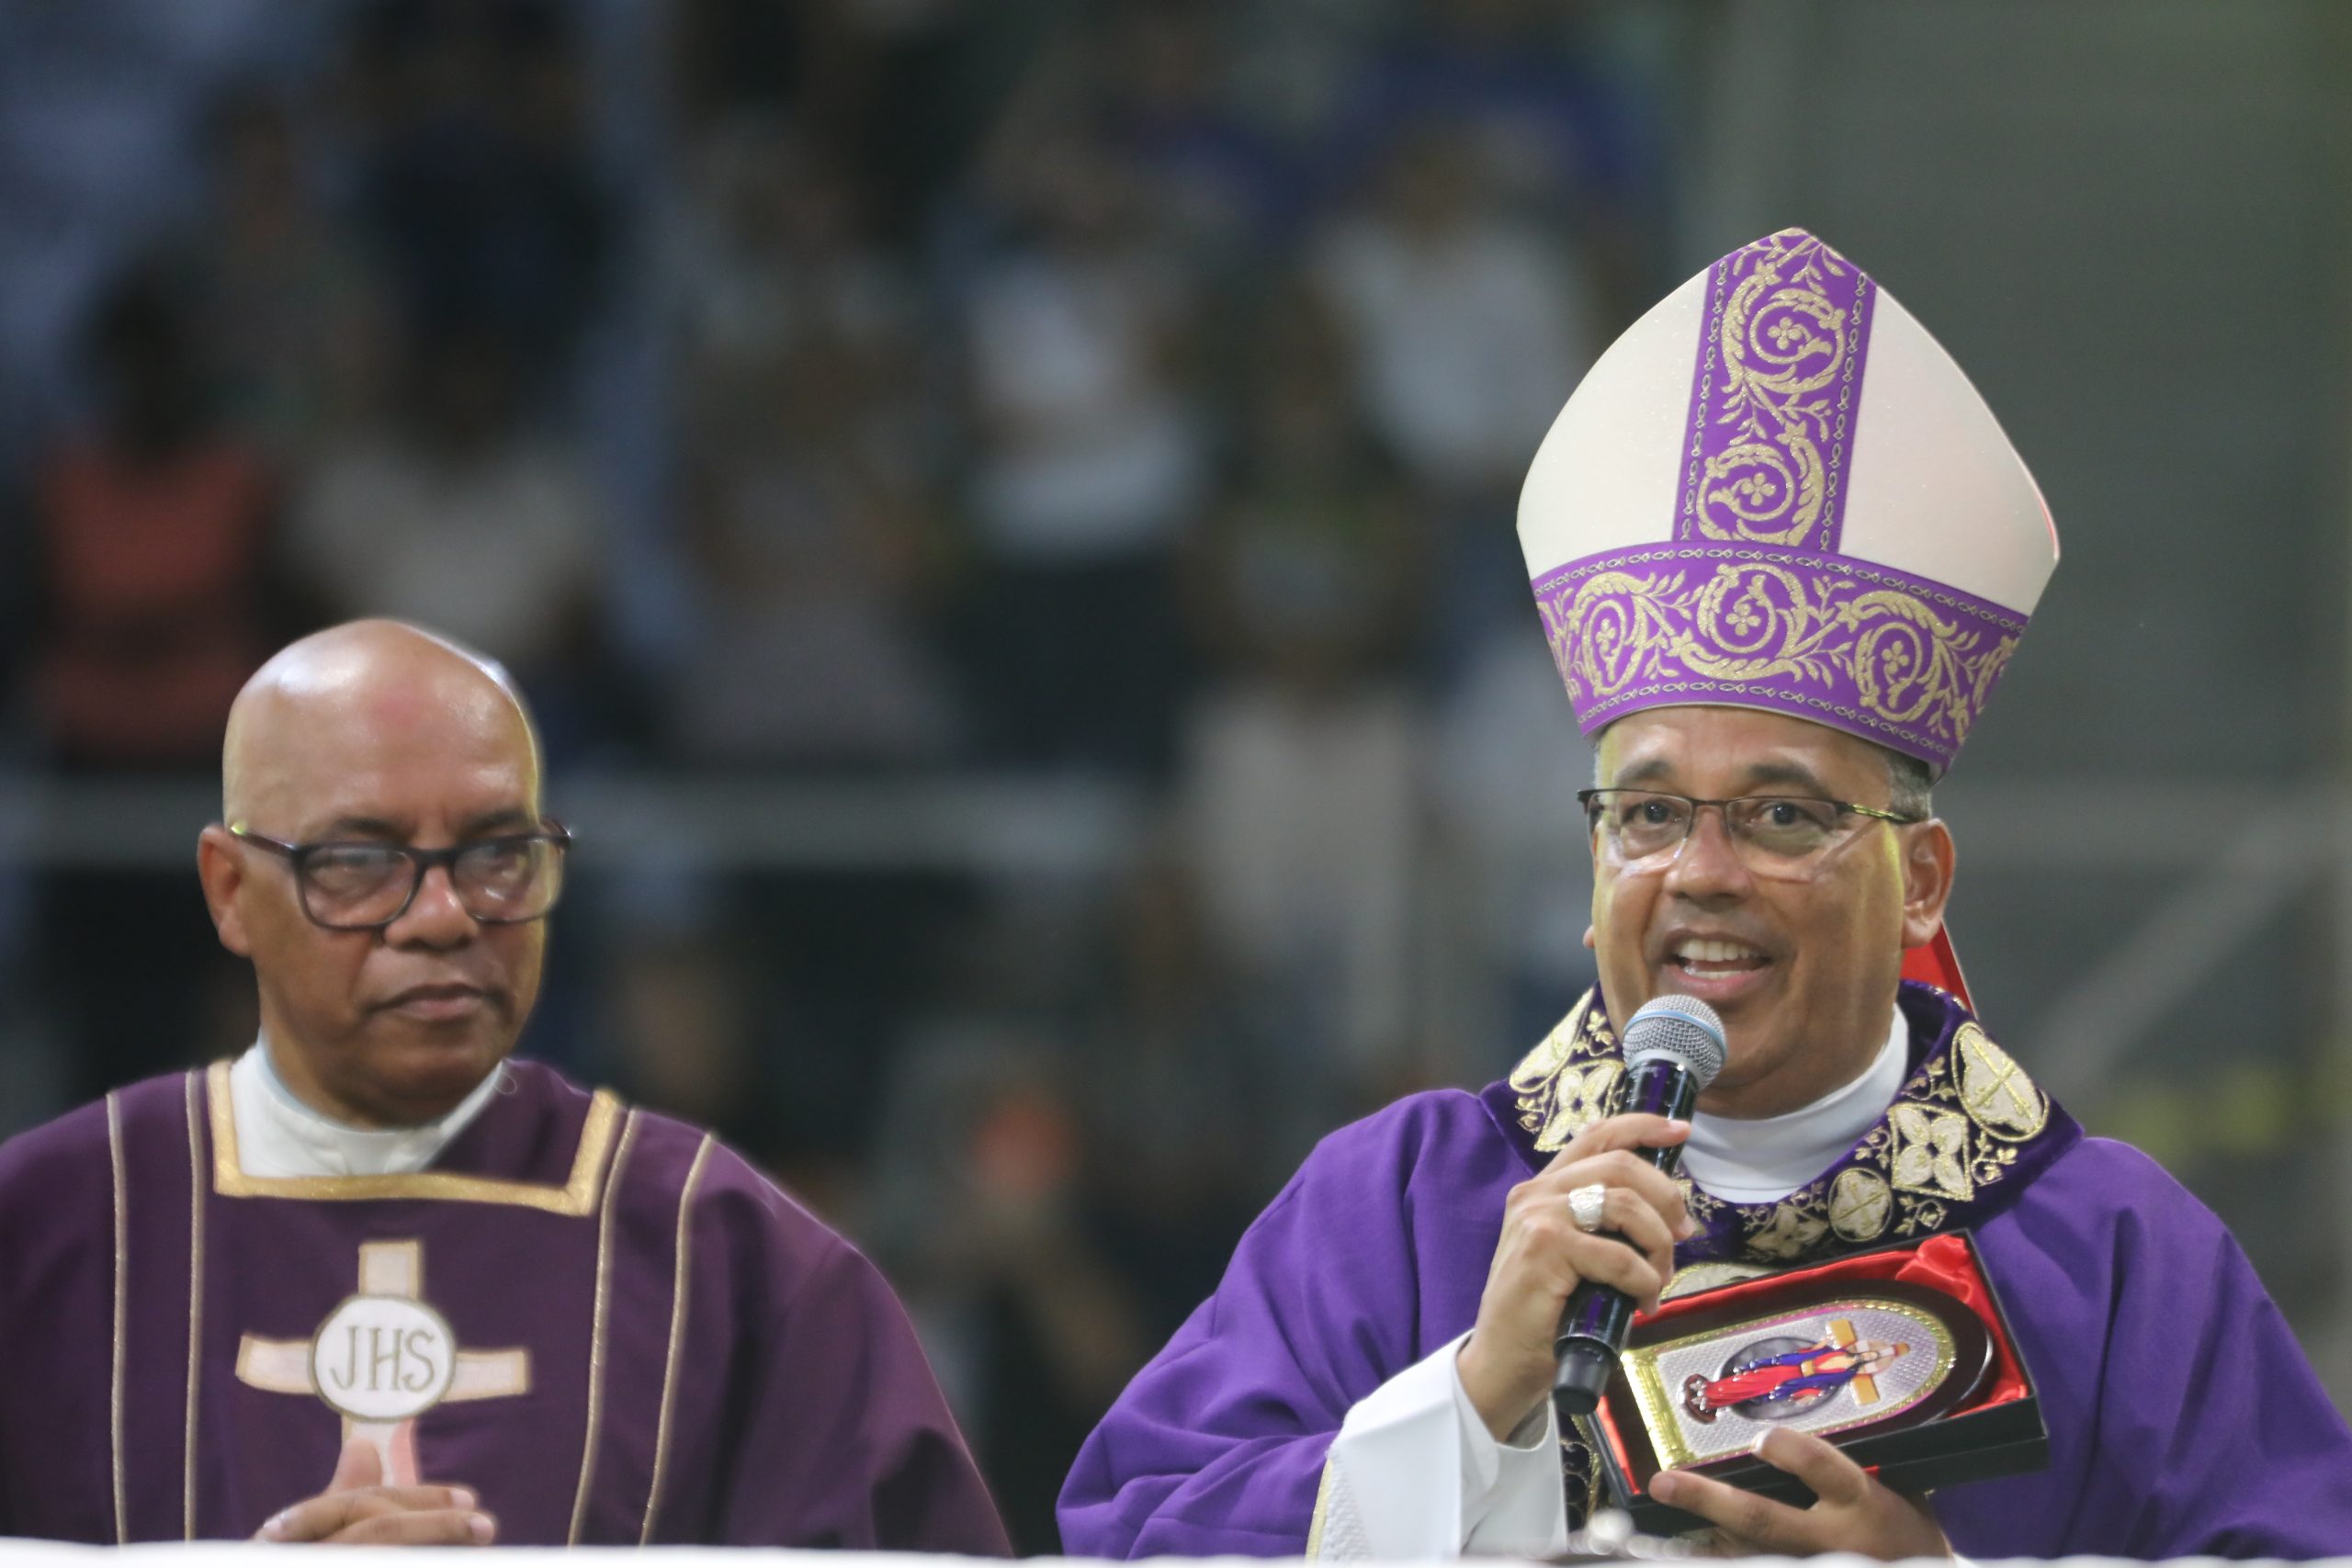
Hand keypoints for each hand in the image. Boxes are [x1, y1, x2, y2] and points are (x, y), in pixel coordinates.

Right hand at [257, 1437, 496, 1545]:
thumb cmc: (297, 1559)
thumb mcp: (312, 1540)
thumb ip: (342, 1502)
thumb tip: (362, 1445)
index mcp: (281, 1540)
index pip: (358, 1506)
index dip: (419, 1500)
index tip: (471, 1499)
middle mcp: (293, 1553)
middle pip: (374, 1536)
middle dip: (436, 1525)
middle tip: (487, 1526)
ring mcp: (315, 1564)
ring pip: (379, 1551)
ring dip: (434, 1554)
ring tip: (480, 1554)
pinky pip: (379, 1563)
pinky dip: (424, 1561)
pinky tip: (452, 1564)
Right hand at [1456, 1113, 1693, 1439]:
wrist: (1503, 1360)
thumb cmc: (1546, 1312)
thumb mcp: (1578, 1255)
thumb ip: (1606, 1226)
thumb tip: (1673, 1217)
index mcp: (1545, 1188)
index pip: (1596, 1136)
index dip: (1642, 1126)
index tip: (1680, 1130)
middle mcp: (1537, 1192)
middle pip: (1620, 1165)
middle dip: (1665, 1199)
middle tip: (1682, 1236)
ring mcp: (1538, 1218)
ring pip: (1623, 1204)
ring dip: (1658, 1244)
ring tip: (1658, 1278)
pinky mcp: (1545, 1250)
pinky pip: (1619, 1256)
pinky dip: (1643, 1281)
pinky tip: (1642, 1303)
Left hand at [1649, 1427, 1949, 1559]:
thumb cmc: (1908, 1532)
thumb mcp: (1898, 1489)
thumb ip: (1855, 1458)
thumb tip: (1806, 1412)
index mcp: (1864, 1505)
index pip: (1826, 1472)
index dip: (1794, 1454)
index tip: (1764, 1437)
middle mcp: (1830, 1540)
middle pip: (1763, 1520)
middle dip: (1710, 1500)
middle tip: (1665, 1483)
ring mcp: (1811, 1564)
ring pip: (1748, 1554)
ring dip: (1701, 1537)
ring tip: (1660, 1515)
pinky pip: (1751, 1566)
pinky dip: (1718, 1558)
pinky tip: (1683, 1550)